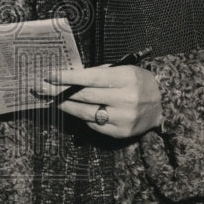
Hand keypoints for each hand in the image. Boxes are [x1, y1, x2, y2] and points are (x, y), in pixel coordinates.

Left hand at [35, 65, 163, 137]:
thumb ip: (100, 73)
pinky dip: (81, 117)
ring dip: (65, 105)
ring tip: (51, 99)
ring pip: (86, 112)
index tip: (49, 75)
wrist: (164, 104)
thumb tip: (69, 76)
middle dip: (59, 91)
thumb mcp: (124, 69)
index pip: (90, 77)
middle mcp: (125, 99)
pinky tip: (71, 110)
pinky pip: (94, 125)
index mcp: (126, 78)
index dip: (67, 77)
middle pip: (84, 95)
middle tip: (40, 88)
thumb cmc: (138, 81)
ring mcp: (123, 118)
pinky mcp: (121, 133)